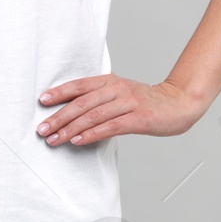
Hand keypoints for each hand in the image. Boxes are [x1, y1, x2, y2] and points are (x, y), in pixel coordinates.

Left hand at [37, 75, 206, 146]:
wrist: (178, 104)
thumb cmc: (146, 102)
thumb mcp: (121, 92)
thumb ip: (99, 97)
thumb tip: (70, 111)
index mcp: (111, 80)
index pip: (80, 85)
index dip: (59, 92)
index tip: (42, 102)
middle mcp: (118, 89)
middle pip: (82, 103)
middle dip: (59, 117)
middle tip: (42, 129)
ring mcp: (128, 103)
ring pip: (93, 116)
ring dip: (70, 129)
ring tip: (54, 139)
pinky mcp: (138, 118)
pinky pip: (110, 127)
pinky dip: (91, 134)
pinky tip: (78, 141)